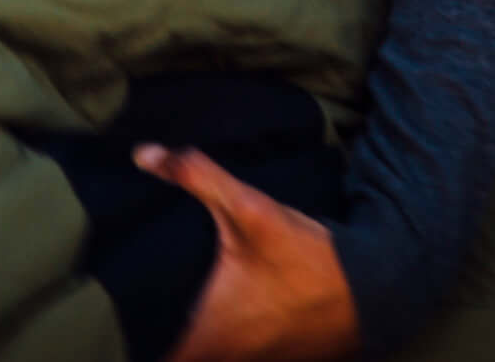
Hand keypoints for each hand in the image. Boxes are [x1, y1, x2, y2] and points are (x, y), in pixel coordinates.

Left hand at [137, 144, 361, 361]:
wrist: (378, 286)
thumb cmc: (306, 256)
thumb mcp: (249, 210)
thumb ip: (194, 177)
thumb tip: (144, 154)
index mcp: (208, 344)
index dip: (130, 352)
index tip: (116, 335)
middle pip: (179, 361)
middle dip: (162, 342)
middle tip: (141, 320)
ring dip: (196, 345)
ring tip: (174, 320)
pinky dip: (228, 348)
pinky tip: (229, 321)